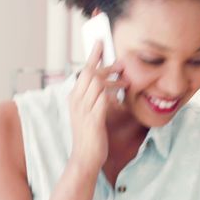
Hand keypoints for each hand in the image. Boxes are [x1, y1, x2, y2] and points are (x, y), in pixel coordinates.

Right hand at [68, 40, 127, 171]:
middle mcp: (76, 101)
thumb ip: (96, 98)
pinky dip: (112, 93)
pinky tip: (120, 94)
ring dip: (113, 79)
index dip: (92, 55)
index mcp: (74, 98)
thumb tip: (107, 86)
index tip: (100, 41)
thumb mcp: (90, 113)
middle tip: (121, 64)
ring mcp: (84, 110)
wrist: (85, 158)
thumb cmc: (90, 136)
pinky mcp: (94, 119)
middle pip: (89, 73)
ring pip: (97, 83)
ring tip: (125, 81)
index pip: (83, 70)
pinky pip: (103, 98)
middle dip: (106, 65)